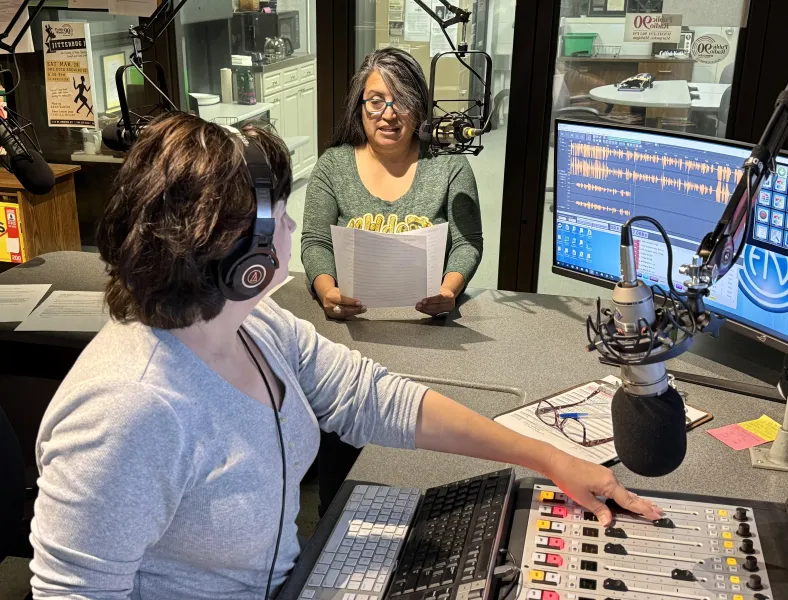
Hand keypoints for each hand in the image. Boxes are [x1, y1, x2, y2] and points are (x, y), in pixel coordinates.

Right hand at [322, 287, 365, 319]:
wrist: (325, 296)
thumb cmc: (334, 292)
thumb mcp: (339, 290)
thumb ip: (346, 294)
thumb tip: (358, 298)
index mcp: (330, 297)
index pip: (341, 300)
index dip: (351, 302)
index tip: (359, 302)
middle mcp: (329, 306)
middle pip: (343, 309)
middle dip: (354, 309)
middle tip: (363, 308)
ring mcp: (330, 312)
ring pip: (344, 314)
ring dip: (354, 312)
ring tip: (362, 310)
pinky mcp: (333, 316)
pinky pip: (343, 316)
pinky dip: (351, 314)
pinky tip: (357, 312)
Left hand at [416, 286, 455, 315]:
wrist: (447, 295)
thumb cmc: (441, 291)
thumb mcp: (439, 288)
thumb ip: (432, 291)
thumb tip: (421, 292)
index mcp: (449, 296)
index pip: (440, 298)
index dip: (431, 300)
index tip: (423, 300)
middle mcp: (449, 304)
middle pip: (437, 306)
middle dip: (426, 306)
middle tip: (419, 304)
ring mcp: (446, 310)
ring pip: (434, 311)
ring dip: (425, 309)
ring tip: (418, 307)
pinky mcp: (442, 313)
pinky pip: (433, 313)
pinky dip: (426, 311)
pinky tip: (421, 309)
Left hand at [547, 450, 662, 525]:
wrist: (557, 462)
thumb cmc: (568, 477)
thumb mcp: (584, 498)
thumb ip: (598, 510)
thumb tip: (608, 521)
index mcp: (609, 484)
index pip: (629, 501)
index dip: (642, 509)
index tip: (655, 514)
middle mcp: (610, 478)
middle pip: (630, 495)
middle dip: (644, 504)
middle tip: (658, 511)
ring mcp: (605, 475)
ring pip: (624, 491)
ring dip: (635, 499)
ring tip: (648, 506)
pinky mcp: (600, 474)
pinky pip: (617, 487)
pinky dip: (625, 494)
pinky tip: (627, 497)